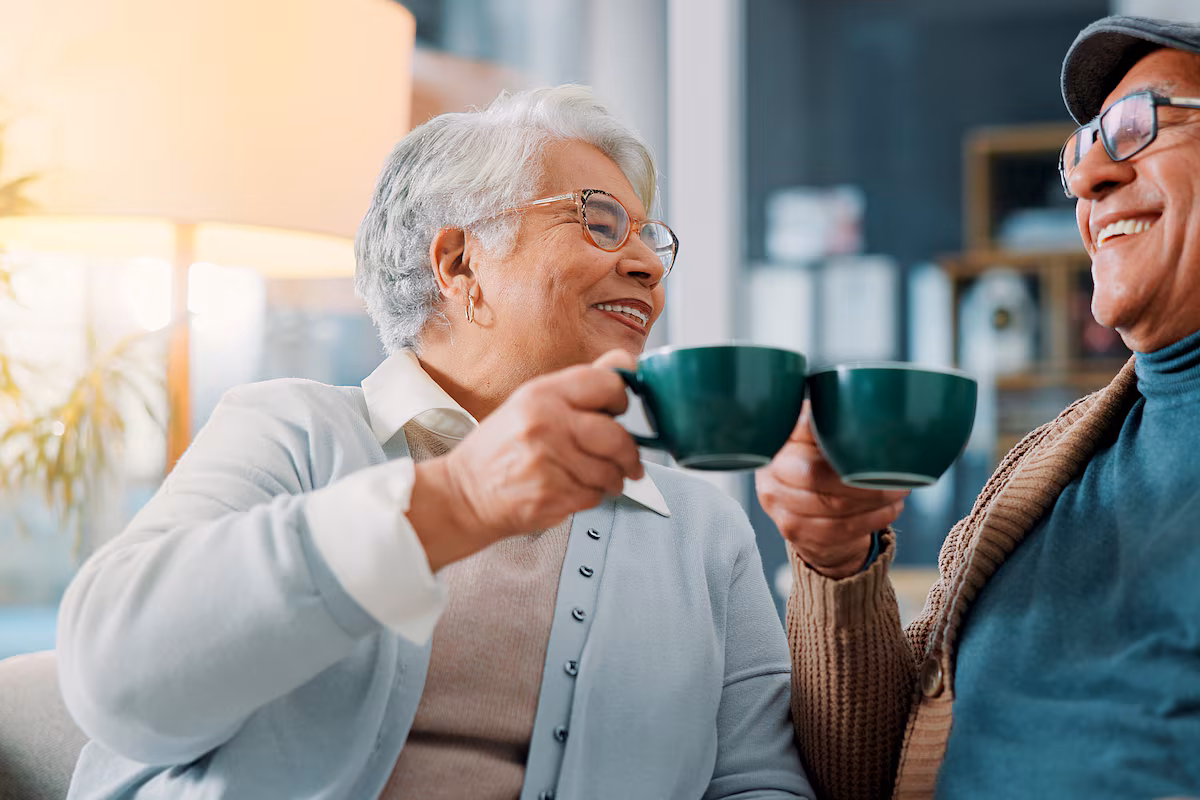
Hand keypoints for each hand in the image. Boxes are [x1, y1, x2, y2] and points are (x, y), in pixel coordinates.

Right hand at [414, 350, 643, 567]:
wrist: (464, 492)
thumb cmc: (500, 448)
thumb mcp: (531, 404)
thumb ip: (579, 387)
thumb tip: (625, 364)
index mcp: (542, 394)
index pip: (608, 383)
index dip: (621, 399)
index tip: (620, 411)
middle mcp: (546, 424)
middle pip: (617, 436)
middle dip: (629, 453)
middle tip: (628, 460)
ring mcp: (548, 462)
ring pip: (610, 471)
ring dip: (612, 479)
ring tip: (596, 477)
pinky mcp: (551, 496)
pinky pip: (595, 496)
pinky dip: (592, 496)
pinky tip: (574, 489)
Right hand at [756, 401, 907, 578]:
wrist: (798, 511)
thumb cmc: (815, 465)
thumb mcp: (815, 437)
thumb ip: (829, 419)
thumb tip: (865, 398)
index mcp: (778, 441)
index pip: (804, 430)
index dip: (836, 434)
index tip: (872, 436)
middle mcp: (771, 473)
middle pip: (818, 475)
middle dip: (864, 478)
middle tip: (896, 474)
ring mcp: (779, 505)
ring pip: (834, 506)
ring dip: (875, 500)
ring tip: (898, 491)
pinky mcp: (794, 532)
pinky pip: (839, 528)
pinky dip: (872, 519)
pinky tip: (888, 509)